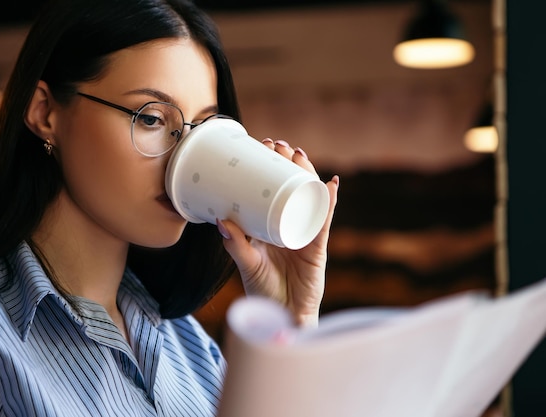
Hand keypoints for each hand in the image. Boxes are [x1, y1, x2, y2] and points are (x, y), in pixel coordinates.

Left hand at [217, 138, 339, 326]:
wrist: (282, 317)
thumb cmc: (263, 292)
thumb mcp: (247, 264)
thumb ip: (235, 245)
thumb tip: (220, 219)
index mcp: (270, 226)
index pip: (272, 191)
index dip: (269, 169)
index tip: (262, 148)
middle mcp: (289, 225)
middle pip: (292, 188)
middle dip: (288, 164)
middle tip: (278, 145)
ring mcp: (305, 233)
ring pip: (309, 197)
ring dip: (307, 174)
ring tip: (298, 155)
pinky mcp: (318, 246)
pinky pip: (324, 221)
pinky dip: (328, 203)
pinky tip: (330, 185)